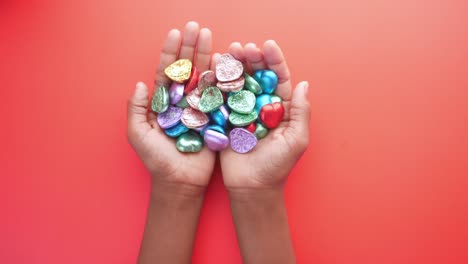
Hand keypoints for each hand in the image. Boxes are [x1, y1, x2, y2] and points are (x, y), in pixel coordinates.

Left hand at [127, 22, 215, 194]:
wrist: (180, 181)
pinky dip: (221, 78)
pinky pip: (218, 95)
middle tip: (196, 27)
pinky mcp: (215, 117)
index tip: (176, 33)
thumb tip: (140, 83)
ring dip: (207, 56)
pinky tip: (224, 60)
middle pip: (186, 69)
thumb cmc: (157, 160)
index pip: (167, 72)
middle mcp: (182, 101)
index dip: (171, 53)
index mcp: (163, 102)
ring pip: (203, 77)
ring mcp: (200, 108)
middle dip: (191, 47)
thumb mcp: (138, 134)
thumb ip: (137, 109)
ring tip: (211, 36)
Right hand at [220, 40, 310, 190]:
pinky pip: (221, 97)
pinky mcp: (224, 119)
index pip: (279, 78)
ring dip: (234, 65)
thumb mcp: (296, 139)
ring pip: (239, 83)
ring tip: (228, 51)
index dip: (274, 61)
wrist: (251, 187)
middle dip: (251, 59)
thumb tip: (304, 83)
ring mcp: (241, 112)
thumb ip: (300, 112)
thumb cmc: (277, 166)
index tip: (267, 45)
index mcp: (280, 108)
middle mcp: (261, 106)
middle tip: (242, 47)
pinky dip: (218, 82)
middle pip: (257, 76)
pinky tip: (214, 67)